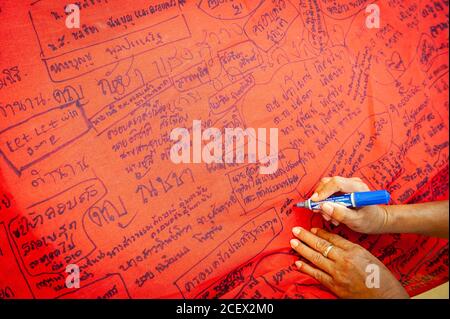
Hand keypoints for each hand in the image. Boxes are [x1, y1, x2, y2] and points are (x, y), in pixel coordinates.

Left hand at [290, 227, 408, 298]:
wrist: (385, 297)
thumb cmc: (380, 277)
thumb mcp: (367, 256)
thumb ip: (350, 248)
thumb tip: (334, 243)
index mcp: (354, 250)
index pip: (333, 238)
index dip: (320, 232)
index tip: (312, 228)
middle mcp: (344, 260)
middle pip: (321, 245)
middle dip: (306, 237)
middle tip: (296, 230)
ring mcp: (338, 273)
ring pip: (316, 258)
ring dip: (302, 249)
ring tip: (293, 242)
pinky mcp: (335, 286)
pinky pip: (317, 275)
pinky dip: (306, 268)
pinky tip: (298, 262)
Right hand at [310, 176, 387, 233]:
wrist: (376, 219)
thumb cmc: (370, 220)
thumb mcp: (356, 220)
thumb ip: (341, 214)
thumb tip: (324, 206)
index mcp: (358, 188)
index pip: (336, 183)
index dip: (323, 191)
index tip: (315, 202)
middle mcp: (351, 182)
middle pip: (328, 183)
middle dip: (320, 198)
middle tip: (320, 212)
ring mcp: (346, 184)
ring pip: (325, 187)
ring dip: (322, 202)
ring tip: (330, 217)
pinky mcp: (342, 188)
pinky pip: (327, 192)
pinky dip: (325, 203)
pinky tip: (331, 214)